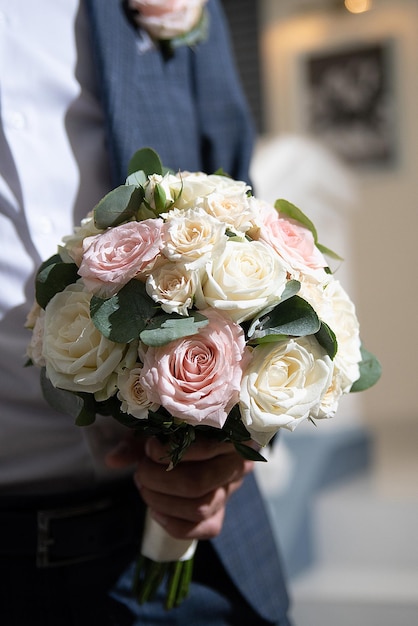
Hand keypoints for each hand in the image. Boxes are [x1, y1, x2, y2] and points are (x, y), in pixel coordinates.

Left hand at [106, 435, 253, 540]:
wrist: (201, 439)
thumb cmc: (178, 425)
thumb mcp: (160, 424)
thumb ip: (138, 440)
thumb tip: (112, 461)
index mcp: (230, 433)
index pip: (204, 448)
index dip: (168, 452)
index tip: (149, 447)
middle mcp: (238, 463)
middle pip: (199, 482)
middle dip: (159, 480)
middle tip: (141, 471)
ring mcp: (231, 490)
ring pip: (200, 508)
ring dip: (162, 501)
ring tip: (144, 486)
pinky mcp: (221, 512)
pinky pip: (204, 529)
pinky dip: (173, 523)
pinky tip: (156, 510)